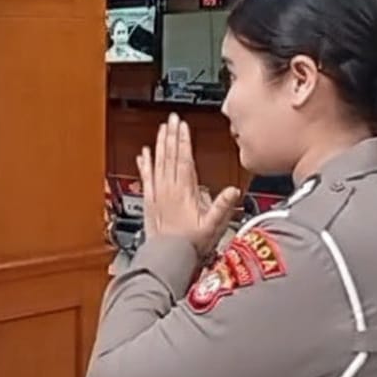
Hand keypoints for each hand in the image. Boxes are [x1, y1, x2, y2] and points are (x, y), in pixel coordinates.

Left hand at [137, 114, 242, 257]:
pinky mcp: (150, 201)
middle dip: (171, 135)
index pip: (184, 159)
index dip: (183, 140)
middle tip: (171, 118)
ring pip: (158, 162)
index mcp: (184, 192)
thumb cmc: (189, 245)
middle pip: (170, 156)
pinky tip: (142, 154)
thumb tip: (233, 191)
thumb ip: (222, 208)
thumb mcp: (212, 227)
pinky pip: (146, 177)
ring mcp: (158, 194)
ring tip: (160, 129)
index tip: (183, 125)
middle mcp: (169, 189)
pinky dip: (144, 164)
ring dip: (159, 144)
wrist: (166, 258)